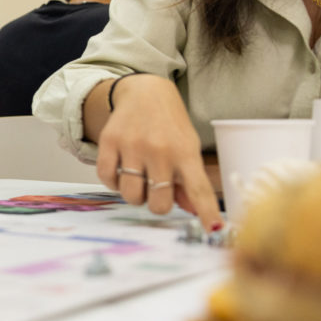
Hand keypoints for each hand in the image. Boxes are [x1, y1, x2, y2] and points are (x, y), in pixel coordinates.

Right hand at [92, 74, 221, 229]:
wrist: (145, 91)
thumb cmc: (170, 125)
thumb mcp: (187, 148)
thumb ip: (189, 181)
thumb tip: (194, 212)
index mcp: (185, 152)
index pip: (198, 189)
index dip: (207, 212)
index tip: (213, 229)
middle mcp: (159, 150)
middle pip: (159, 203)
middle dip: (158, 204)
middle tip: (157, 190)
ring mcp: (132, 145)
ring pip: (131, 195)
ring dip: (135, 194)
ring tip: (139, 179)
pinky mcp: (109, 141)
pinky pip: (107, 179)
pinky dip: (114, 182)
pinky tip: (121, 170)